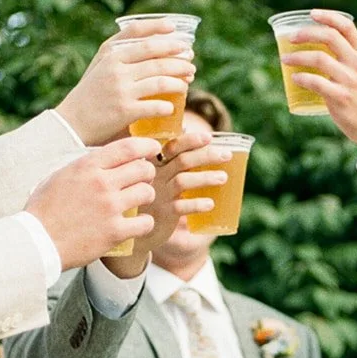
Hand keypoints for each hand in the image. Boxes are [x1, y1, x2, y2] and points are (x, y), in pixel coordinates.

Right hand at [26, 137, 159, 268]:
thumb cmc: (44, 209)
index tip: (154, 149)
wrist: (37, 242)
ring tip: (138, 202)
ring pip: (148, 193)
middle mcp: (102, 183)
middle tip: (143, 181)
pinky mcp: (115, 232)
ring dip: (147, 196)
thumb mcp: (60, 176)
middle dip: (148, 173)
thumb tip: (105, 158)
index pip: (128, 147)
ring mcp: (110, 207)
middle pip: (144, 168)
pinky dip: (144, 223)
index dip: (147, 145)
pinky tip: (136, 224)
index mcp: (87, 166)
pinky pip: (145, 222)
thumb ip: (85, 166)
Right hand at [55, 21, 195, 144]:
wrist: (71, 123)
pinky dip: (167, 106)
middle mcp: (116, 68)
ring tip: (187, 84)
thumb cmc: (90, 95)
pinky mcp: (125, 111)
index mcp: (109, 54)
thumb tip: (153, 46)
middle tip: (191, 62)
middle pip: (156, 57)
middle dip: (179, 59)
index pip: (137, 33)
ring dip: (179, 82)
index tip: (175, 29)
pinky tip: (172, 107)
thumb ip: (120, 56)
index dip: (158, 27)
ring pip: (161, 81)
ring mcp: (121, 89)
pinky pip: (155, 106)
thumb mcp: (100, 68)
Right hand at [101, 130, 229, 276]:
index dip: (190, 140)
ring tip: (223, 177)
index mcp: (153, 163)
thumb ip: (167, 153)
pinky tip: (210, 204)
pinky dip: (196, 204)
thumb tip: (187, 127)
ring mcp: (158, 195)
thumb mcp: (153, 173)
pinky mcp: (162, 214)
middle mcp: (154, 176)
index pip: (171, 146)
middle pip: (182, 160)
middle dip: (206, 155)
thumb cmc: (146, 194)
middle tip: (226, 154)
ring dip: (206, 178)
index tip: (208, 137)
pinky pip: (181, 207)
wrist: (130, 229)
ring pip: (183, 181)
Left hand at [281, 10, 356, 159]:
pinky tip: (294, 78)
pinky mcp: (341, 97)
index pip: (347, 26)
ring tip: (285, 59)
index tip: (312, 13)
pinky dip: (301, 77)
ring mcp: (350, 80)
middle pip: (330, 37)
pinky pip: (316, 82)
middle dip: (306, 33)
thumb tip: (313, 48)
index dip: (328, 16)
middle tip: (291, 38)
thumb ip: (343, 60)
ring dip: (297, 56)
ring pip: (319, 58)